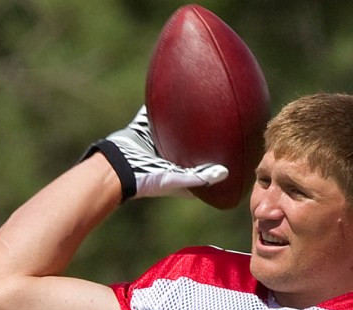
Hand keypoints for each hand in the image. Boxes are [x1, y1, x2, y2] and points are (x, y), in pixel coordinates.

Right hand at [83, 107, 227, 199]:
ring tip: (203, 98)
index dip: (220, 158)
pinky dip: (163, 103)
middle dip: (206, 133)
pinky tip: (175, 88)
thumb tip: (226, 172)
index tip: (237, 147)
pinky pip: (156, 112)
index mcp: (182, 171)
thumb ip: (200, 176)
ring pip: (176, 125)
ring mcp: (158, 141)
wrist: (115, 167)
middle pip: (193, 142)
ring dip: (187, 115)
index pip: (205, 166)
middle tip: (225, 117)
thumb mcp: (176, 179)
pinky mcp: (145, 128)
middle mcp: (172, 155)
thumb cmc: (146, 179)